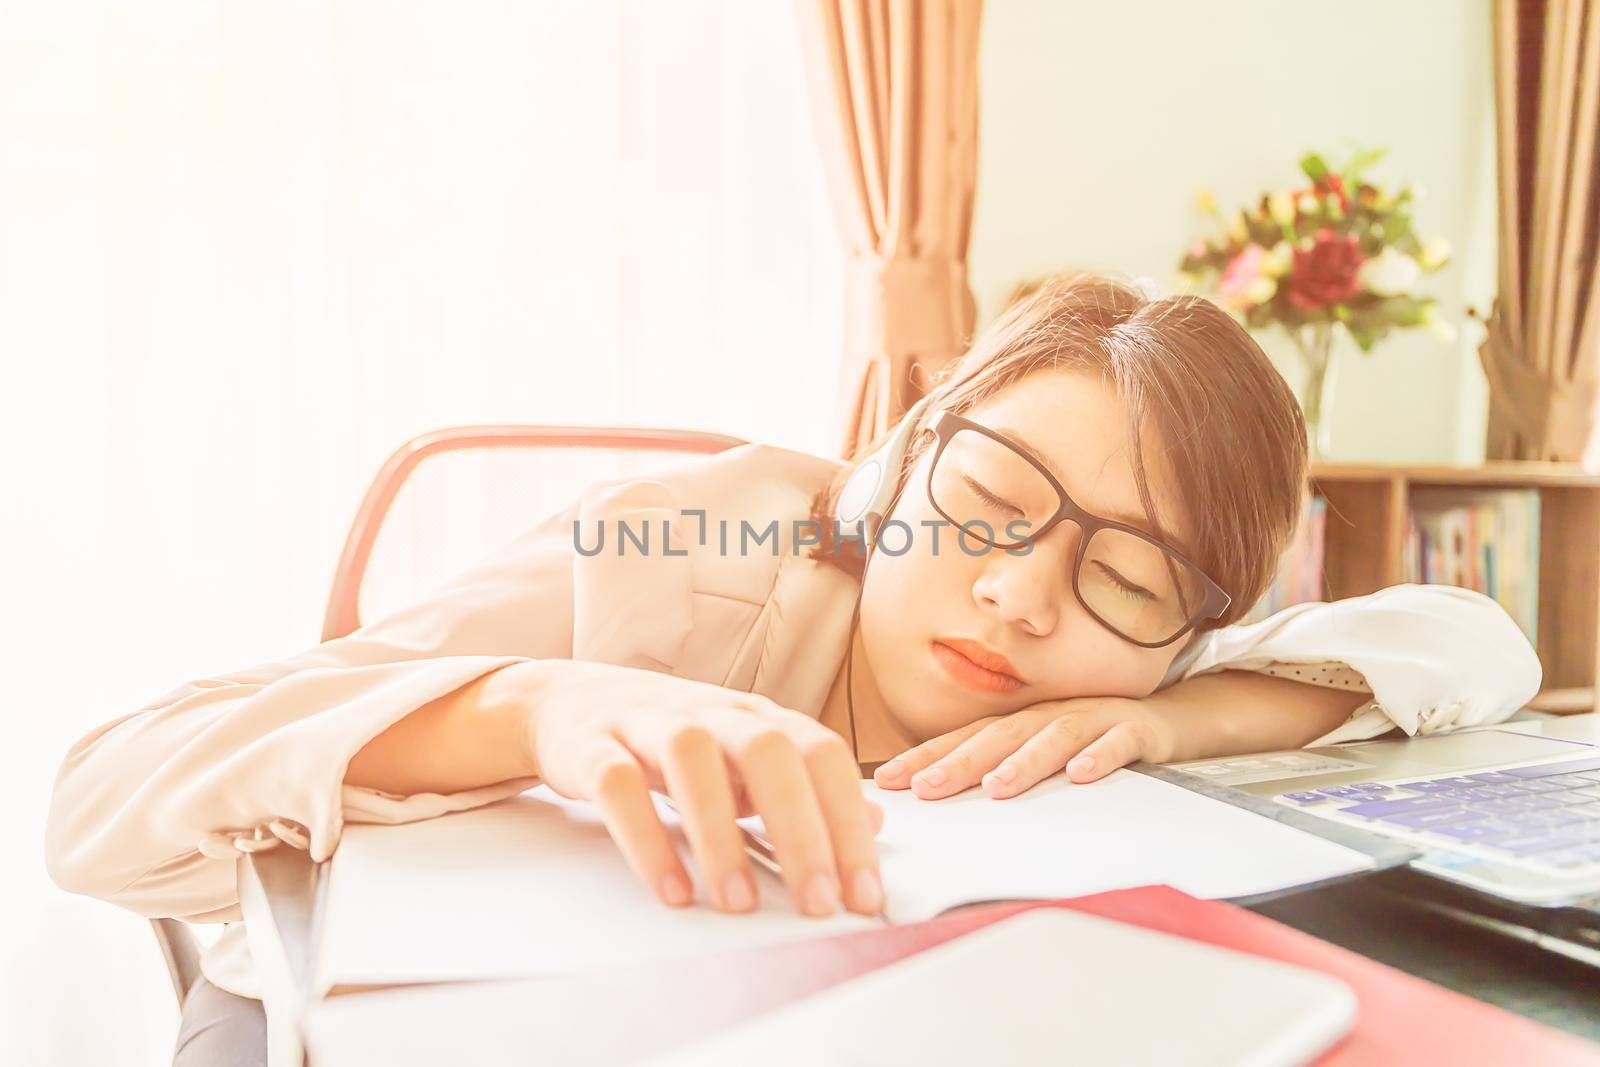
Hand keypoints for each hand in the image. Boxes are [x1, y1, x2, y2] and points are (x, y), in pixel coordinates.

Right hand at [517, 660, 883, 917]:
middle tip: (818, 902)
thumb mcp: (742, 758)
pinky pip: (619, 787)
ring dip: (721, 835)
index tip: (864, 892)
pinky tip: (672, 890)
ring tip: (741, 903)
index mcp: (755, 716)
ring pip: (692, 759)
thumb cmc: (667, 740)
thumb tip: (876, 820)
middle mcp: (709, 711)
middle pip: (768, 749)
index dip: (848, 820)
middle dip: (801, 828)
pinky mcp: (592, 746)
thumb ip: (805, 787)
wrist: (564, 703)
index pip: (819, 754)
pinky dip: (647, 838)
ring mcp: (647, 723)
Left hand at [872, 696, 1176, 800]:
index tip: (887, 781)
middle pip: (1000, 736)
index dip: (927, 756)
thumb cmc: (1095, 741)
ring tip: (996, 787)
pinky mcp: (1136, 730)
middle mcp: (1051, 715)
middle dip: (960, 761)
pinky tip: (1080, 775)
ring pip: (1054, 737)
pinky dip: (1099, 756)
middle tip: (927, 788)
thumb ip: (1003, 769)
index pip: (967, 738)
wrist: (1170, 719)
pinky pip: (1117, 742)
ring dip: (1024, 762)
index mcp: (1024, 722)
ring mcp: (1094, 718)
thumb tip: (943, 797)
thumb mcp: (1045, 753)